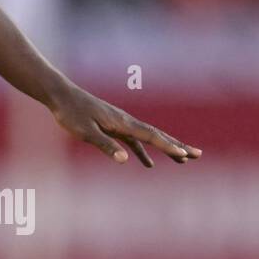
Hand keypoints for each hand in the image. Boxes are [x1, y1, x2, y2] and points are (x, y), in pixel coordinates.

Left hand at [47, 84, 202, 167]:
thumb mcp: (85, 132)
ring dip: (166, 147)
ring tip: (183, 159)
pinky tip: (147, 163)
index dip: (168, 147)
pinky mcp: (112, 126)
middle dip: (177, 145)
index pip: (150, 136)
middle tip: (198, 155)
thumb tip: (125, 159)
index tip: (185, 155)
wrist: (60, 95)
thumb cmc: (70, 113)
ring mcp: (120, 123)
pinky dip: (143, 151)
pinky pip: (134, 140)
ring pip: (148, 137)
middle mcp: (126, 121)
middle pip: (157, 135)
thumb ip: (105, 145)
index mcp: (122, 123)